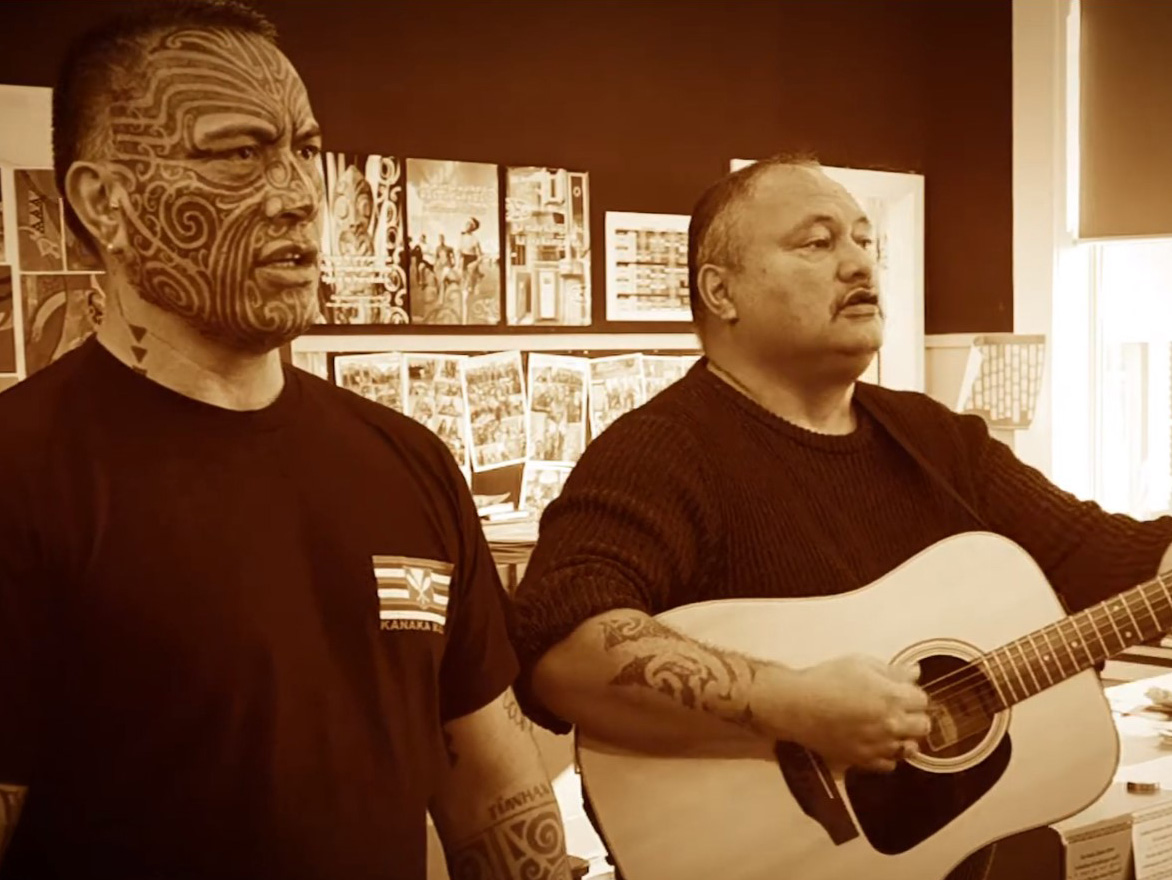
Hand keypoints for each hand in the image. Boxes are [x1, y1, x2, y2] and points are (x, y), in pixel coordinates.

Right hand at [763, 655, 931, 772]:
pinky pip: (889, 765)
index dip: (911, 694)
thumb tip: (914, 673)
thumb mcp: (859, 663)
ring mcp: (879, 746)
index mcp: (893, 697)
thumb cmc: (826, 679)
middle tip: (896, 709)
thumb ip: (891, 671)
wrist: (796, 706)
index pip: (923, 700)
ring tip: (888, 728)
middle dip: (914, 716)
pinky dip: (887, 755)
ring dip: (904, 737)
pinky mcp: (864, 761)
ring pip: (909, 748)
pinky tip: (876, 743)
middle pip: (923, 726)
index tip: (899, 691)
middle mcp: (892, 725)